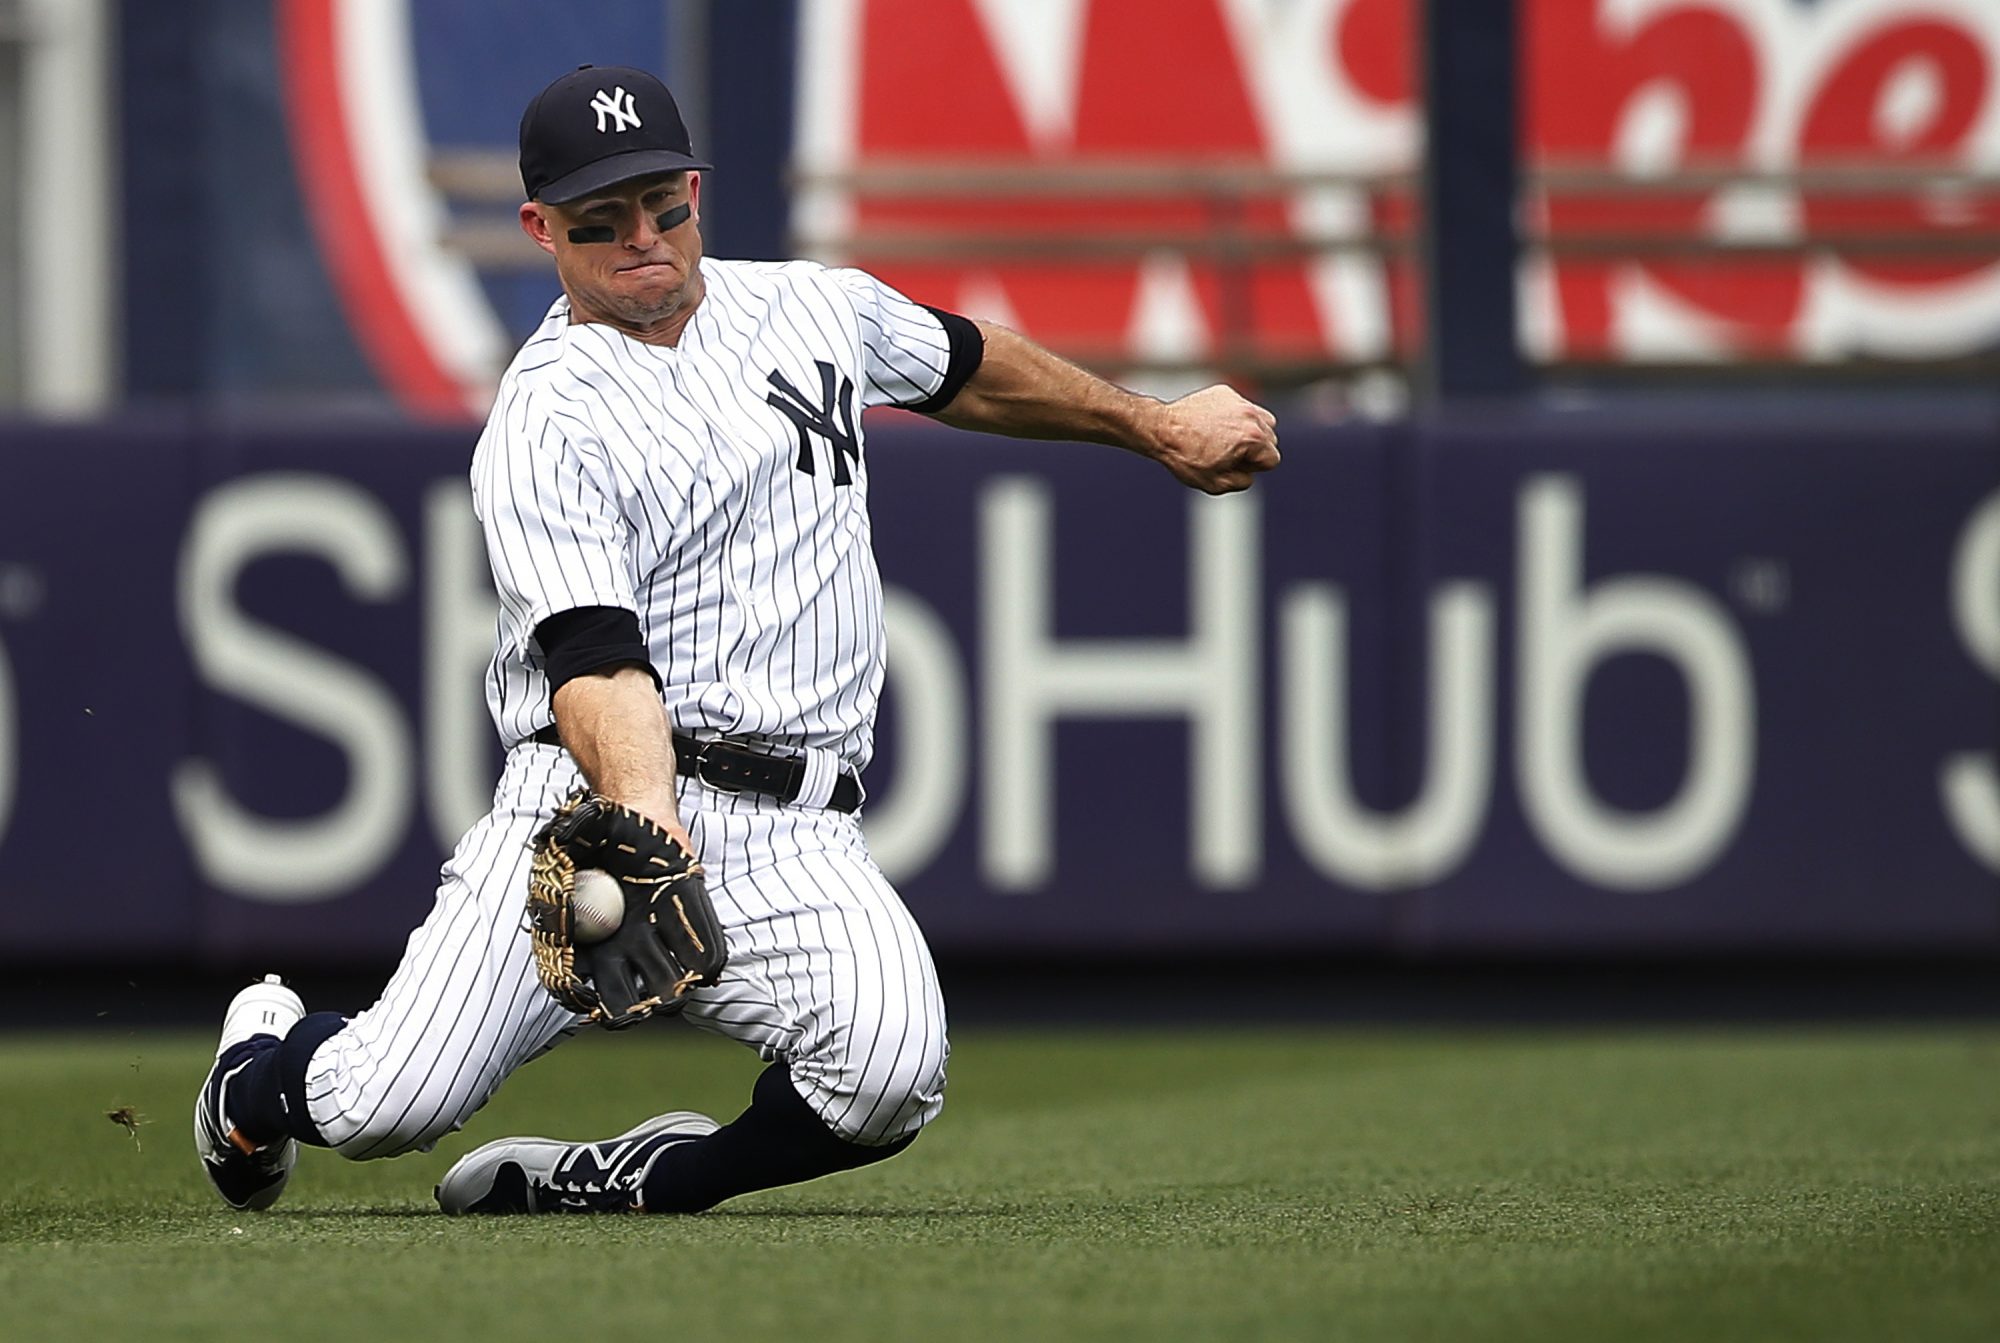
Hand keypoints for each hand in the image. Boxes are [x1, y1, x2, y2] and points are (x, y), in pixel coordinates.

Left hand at [1150, 385, 1279, 494]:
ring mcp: (1238, 401)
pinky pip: (1242, 407)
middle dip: (1255, 449)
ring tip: (1227, 440)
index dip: (1254, 468)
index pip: (1272, 459)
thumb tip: (1250, 473)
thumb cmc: (1186, 458)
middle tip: (1228, 454)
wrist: (1162, 430)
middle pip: (1270, 438)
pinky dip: (1234, 417)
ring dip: (1251, 431)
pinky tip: (1214, 426)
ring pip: (1262, 419)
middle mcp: (1250, 415)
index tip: (1234, 465)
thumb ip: (1242, 481)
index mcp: (1252, 438)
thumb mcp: (1216, 484)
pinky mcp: (1225, 393)